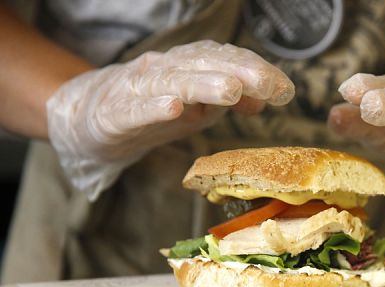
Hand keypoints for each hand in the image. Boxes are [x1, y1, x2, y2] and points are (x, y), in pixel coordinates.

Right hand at [47, 40, 293, 199]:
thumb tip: (267, 99)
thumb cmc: (153, 110)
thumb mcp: (199, 108)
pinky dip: (154, 107)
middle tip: (268, 85)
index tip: (284, 88)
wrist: (90, 119)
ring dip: (204, 84)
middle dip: (239, 72)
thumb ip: (232, 100)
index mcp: (187, 67)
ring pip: (173, 82)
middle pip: (203, 65)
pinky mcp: (114, 115)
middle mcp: (164, 70)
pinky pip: (135, 110)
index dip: (256, 70)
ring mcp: (137, 89)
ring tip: (231, 90)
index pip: (225, 60)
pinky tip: (173, 107)